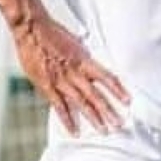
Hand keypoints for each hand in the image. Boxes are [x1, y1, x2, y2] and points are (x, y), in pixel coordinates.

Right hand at [11, 14, 128, 134]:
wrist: (32, 29)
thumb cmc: (52, 33)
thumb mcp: (76, 42)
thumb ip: (84, 57)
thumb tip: (92, 64)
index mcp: (84, 60)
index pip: (107, 77)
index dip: (118, 90)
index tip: (127, 100)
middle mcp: (76, 72)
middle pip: (96, 95)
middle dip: (109, 111)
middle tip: (119, 123)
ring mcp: (61, 81)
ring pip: (81, 103)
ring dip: (94, 118)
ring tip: (104, 130)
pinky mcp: (47, 86)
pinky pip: (60, 107)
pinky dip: (68, 120)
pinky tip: (75, 131)